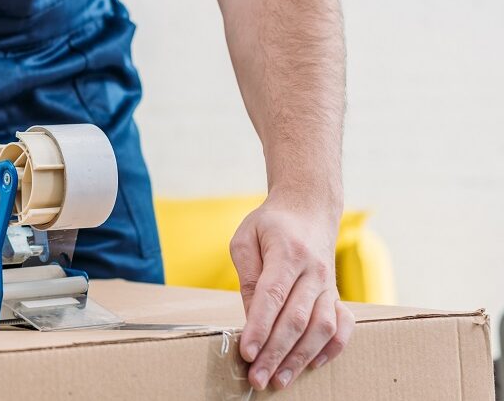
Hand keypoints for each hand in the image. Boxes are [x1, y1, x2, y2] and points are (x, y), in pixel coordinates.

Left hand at [230, 193, 353, 390]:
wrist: (309, 209)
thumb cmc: (270, 224)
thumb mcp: (245, 238)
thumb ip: (248, 276)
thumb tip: (250, 315)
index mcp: (288, 253)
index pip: (273, 296)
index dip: (259, 327)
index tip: (246, 352)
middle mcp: (314, 272)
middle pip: (296, 319)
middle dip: (275, 353)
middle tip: (257, 378)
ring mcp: (329, 285)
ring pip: (321, 328)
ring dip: (300, 358)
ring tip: (279, 380)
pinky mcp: (336, 295)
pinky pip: (343, 326)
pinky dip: (331, 348)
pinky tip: (312, 364)